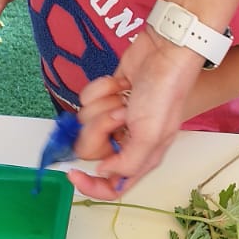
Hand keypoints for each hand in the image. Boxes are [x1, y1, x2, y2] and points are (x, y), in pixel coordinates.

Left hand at [67, 28, 202, 198]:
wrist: (165, 51)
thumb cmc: (164, 93)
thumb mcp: (151, 135)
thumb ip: (127, 163)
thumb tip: (103, 172)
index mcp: (142, 157)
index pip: (112, 187)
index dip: (91, 186)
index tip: (74, 173)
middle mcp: (127, 142)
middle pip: (92, 151)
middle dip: (100, 128)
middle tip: (119, 114)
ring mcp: (115, 118)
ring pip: (86, 122)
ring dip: (103, 104)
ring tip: (125, 96)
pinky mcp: (106, 96)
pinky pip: (86, 100)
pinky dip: (101, 88)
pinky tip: (121, 83)